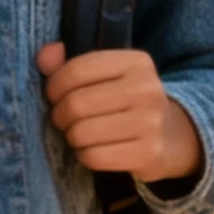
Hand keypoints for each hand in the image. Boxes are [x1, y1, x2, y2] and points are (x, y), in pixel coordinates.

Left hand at [36, 44, 200, 184]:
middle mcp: (146, 89)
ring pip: (82, 132)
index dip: (54, 86)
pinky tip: (93, 149)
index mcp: (136, 62)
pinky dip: (85, 155)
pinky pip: (95, 157)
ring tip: (80, 134)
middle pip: (76, 104)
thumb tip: (44, 57)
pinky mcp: (148, 153)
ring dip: (72, 137)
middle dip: (60, 115)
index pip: (77, 70)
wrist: (170, 135)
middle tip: (64, 120)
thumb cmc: (126, 101)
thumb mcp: (106, 75)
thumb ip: (70, 63)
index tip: (54, 96)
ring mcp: (150, 122)